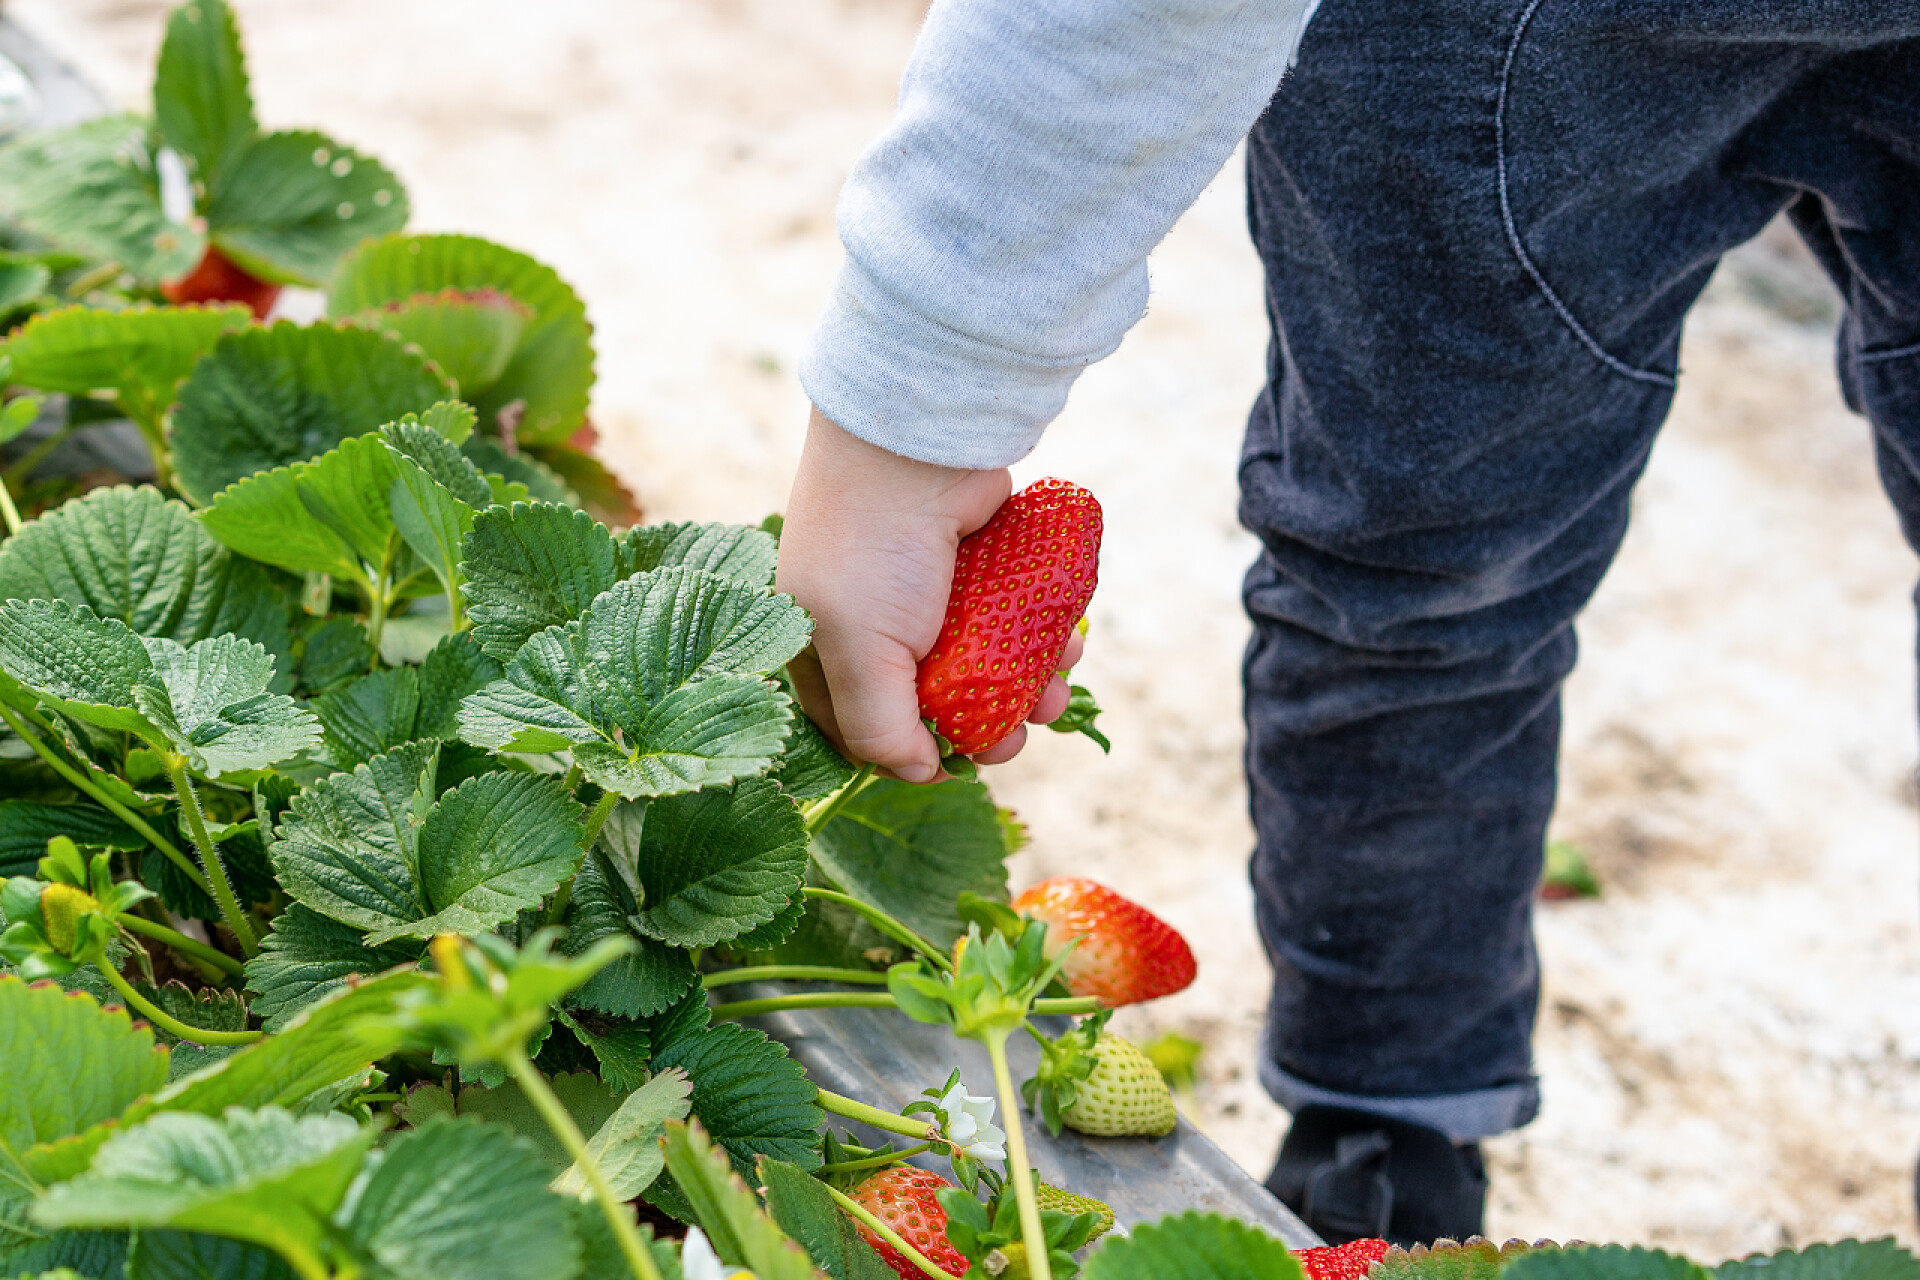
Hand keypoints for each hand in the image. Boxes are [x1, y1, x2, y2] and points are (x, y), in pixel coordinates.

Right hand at [776, 408, 1081, 780]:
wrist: (920, 443)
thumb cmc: (872, 549)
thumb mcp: (859, 651)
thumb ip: (880, 728)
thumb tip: (920, 774)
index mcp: (822, 649)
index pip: (863, 730)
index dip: (914, 754)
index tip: (960, 764)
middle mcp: (871, 624)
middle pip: (934, 701)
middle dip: (985, 723)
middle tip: (1019, 735)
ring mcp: (926, 593)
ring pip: (983, 662)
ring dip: (1025, 685)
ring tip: (1057, 689)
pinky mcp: (975, 565)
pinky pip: (1011, 617)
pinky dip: (1040, 636)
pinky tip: (1066, 645)